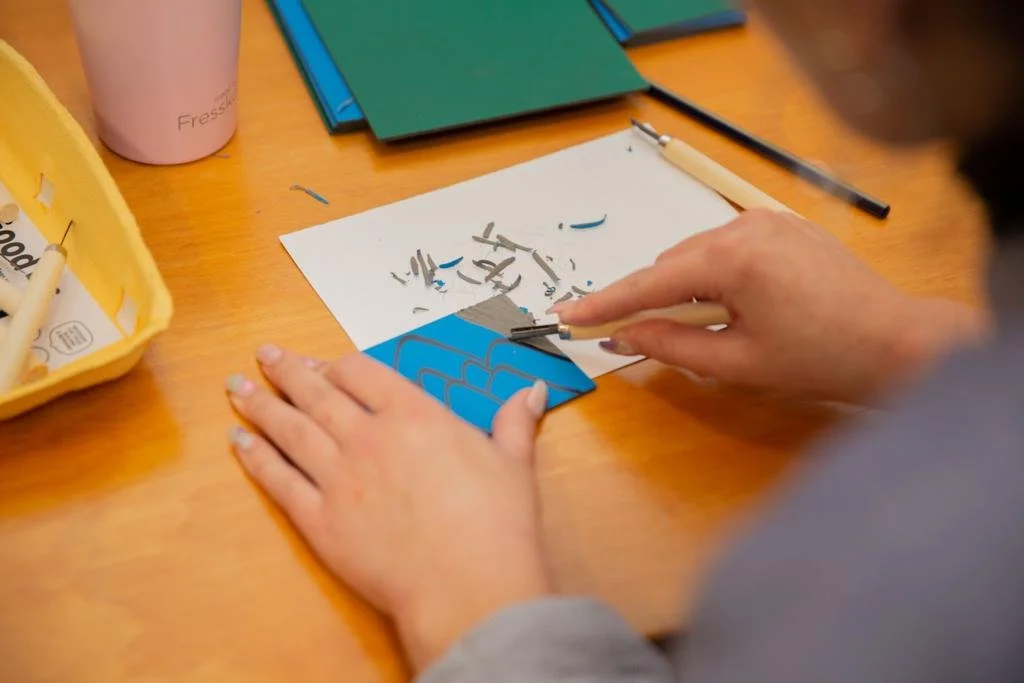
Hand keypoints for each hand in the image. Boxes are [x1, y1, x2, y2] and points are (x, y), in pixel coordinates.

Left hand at [225, 346, 551, 669]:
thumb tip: (531, 391)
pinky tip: (240, 442)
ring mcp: (339, 477)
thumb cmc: (498, 524)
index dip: (337, 364)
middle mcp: (368, 436)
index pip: (362, 373)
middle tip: (264, 355)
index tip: (321, 363)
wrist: (468, 585)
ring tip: (236, 387)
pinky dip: (256, 458)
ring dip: (260, 405)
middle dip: (287, 371)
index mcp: (414, 415)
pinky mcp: (320, 520)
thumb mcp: (514, 464)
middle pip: (317, 393)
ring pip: (289, 430)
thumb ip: (514, 423)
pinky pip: (279, 481)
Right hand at [556, 209, 986, 402]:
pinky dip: (714, 274)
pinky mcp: (782, 225)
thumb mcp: (736, 362)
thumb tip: (622, 336)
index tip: (565, 314)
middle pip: (670, 264)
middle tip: (635, 336)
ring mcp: (766, 221)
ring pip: (697, 254)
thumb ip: (670, 345)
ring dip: (685, 287)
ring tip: (708, 327)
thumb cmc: (819, 359)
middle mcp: (745, 226)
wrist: (896, 342)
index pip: (650, 282)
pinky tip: (733, 305)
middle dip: (651, 298)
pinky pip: (726, 246)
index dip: (604, 302)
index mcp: (732, 258)